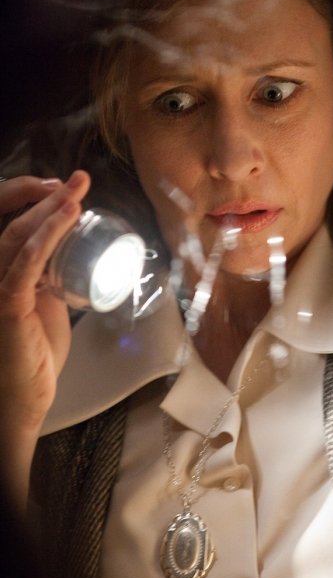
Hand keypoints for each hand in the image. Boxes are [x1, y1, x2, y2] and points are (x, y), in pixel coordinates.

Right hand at [0, 171, 90, 435]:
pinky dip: (46, 238)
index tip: (64, 185)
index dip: (27, 195)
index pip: (4, 221)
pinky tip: (66, 219)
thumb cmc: (34, 350)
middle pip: (11, 221)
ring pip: (17, 236)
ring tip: (78, 193)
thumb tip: (71, 246)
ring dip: (50, 210)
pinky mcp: (6, 304)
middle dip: (45, 195)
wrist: (25, 396)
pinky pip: (26, 265)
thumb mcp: (45, 300)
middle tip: (80, 180)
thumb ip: (48, 274)